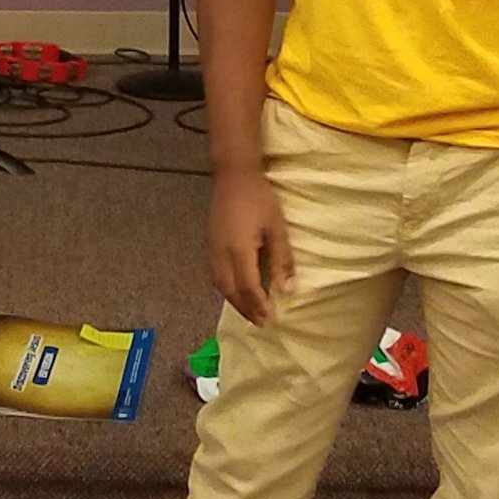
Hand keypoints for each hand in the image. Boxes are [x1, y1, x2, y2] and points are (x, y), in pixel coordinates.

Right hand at [206, 171, 295, 326]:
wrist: (233, 174)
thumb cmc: (259, 198)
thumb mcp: (276, 227)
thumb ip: (281, 259)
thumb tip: (288, 289)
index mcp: (238, 251)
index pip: (248, 287)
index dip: (259, 305)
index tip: (270, 319)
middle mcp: (221, 254)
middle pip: (231, 290)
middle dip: (246, 309)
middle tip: (261, 323)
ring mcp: (212, 249)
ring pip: (220, 284)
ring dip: (234, 301)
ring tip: (249, 312)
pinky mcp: (210, 244)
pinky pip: (216, 274)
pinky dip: (226, 289)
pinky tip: (235, 291)